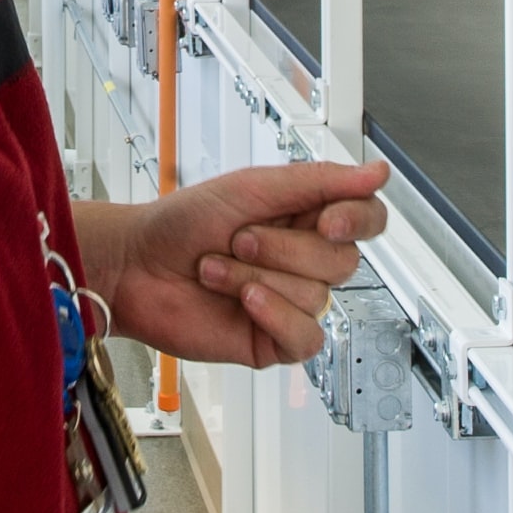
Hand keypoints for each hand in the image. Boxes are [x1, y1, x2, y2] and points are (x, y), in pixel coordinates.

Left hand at [76, 158, 394, 369]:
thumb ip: (319, 181)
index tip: (327, 218)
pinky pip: (306, 336)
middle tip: (239, 239)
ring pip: (317, 296)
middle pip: (343, 261)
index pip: (366, 218)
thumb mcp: (252, 187)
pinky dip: (274, 315)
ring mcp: (291, 301)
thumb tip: (377, 173)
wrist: (136, 265)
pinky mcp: (274, 339)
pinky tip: (243, 301)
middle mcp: (304, 260)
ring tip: (217, 268)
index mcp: (306, 217)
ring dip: (257, 277)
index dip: (357, 219)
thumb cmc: (183, 223)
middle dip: (284, 248)